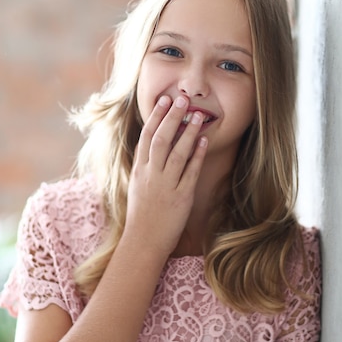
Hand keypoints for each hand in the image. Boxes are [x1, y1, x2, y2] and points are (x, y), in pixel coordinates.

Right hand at [123, 95, 207, 259]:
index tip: (163, 100)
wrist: (143, 242)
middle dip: (171, 117)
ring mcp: (165, 186)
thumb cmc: (141, 215)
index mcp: (139, 171)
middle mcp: (151, 175)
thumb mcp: (137, 186)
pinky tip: (204, 141)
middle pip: (161, 139)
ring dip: (188, 132)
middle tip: (182, 99)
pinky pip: (190, 172)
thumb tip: (151, 145)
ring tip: (198, 115)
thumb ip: (145, 166)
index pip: (146, 137)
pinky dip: (197, 155)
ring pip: (176, 153)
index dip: (155, 117)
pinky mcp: (180, 197)